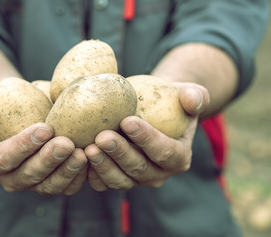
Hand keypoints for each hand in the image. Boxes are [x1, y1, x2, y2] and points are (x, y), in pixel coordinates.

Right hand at [0, 83, 87, 194]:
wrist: (18, 112)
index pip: (2, 158)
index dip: (22, 146)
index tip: (45, 128)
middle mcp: (8, 177)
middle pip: (27, 176)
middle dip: (47, 161)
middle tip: (67, 143)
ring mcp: (31, 182)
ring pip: (48, 186)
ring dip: (66, 172)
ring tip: (82, 153)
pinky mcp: (50, 182)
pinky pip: (65, 186)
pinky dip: (78, 177)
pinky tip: (90, 160)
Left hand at [85, 83, 209, 190]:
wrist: (150, 111)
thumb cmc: (169, 102)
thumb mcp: (188, 94)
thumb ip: (195, 96)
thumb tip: (190, 99)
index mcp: (178, 157)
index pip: (165, 151)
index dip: (147, 139)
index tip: (127, 121)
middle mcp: (158, 174)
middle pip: (139, 168)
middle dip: (120, 153)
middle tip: (102, 136)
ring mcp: (136, 180)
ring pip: (120, 180)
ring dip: (103, 166)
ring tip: (88, 148)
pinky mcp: (117, 179)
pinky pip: (103, 183)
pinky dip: (92, 173)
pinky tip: (80, 157)